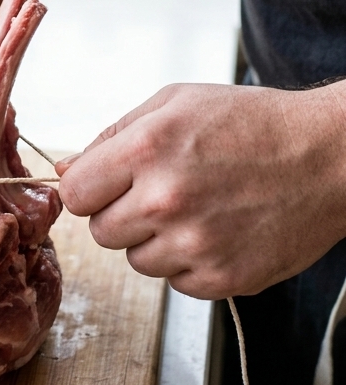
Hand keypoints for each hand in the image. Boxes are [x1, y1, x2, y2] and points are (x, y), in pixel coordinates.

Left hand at [56, 82, 345, 298]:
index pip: (75, 193)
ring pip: (136, 261)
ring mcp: (195, 244)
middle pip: (101, 232)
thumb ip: (113, 136)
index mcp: (147, 149)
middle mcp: (166, 200)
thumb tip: (65, 169)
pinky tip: (219, 229)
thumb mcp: (176, 102)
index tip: (107, 184)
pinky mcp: (222, 278)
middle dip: (121, 213)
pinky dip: (190, 262)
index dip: (89, 188)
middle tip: (161, 192)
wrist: (328, 157)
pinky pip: (176, 282)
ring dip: (155, 240)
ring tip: (197, 208)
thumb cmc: (252, 122)